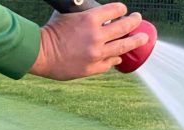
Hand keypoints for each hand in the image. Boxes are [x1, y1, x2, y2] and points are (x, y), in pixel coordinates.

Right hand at [29, 3, 150, 80]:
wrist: (40, 53)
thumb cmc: (50, 31)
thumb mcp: (67, 13)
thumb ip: (82, 12)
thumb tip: (90, 9)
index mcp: (90, 19)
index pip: (115, 10)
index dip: (121, 9)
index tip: (123, 10)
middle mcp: (97, 36)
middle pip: (124, 27)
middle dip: (134, 22)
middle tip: (138, 19)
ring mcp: (96, 53)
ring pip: (123, 47)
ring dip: (135, 41)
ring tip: (143, 38)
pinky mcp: (93, 68)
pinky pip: (110, 63)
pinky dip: (116, 59)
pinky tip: (120, 57)